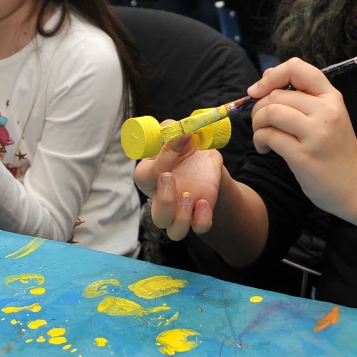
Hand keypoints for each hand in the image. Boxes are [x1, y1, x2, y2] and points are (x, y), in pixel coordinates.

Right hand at [134, 125, 222, 240]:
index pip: (149, 174)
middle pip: (157, 213)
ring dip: (180, 216)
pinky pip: (198, 228)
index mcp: (150, 176)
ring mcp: (179, 211)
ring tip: (189, 196)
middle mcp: (161, 198)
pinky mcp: (198, 216)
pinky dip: (201, 219)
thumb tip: (173, 126)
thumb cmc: (187, 151)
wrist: (207, 167)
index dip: (164, 156)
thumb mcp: (183, 137)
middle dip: (163, 199)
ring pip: (172, 230)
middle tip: (170, 178)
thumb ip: (174, 131)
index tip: (183, 138)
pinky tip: (204, 203)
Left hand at [248, 58, 356, 224]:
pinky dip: (260, 140)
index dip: (271, 76)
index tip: (257, 91)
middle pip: (277, 95)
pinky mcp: (304, 156)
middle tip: (261, 123)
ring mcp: (316, 134)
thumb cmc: (337, 152)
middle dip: (258, 108)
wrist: (356, 188)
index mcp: (332, 98)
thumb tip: (268, 74)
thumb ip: (302, 96)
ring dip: (257, 124)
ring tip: (263, 137)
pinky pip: (269, 136)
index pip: (297, 68)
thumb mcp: (328, 117)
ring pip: (270, 112)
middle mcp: (326, 111)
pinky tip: (265, 148)